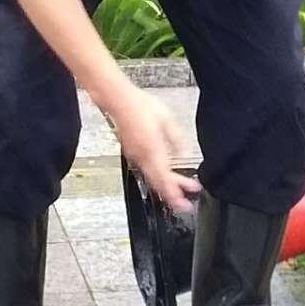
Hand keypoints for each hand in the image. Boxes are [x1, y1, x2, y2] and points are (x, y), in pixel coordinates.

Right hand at [102, 86, 201, 213]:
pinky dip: (157, 178)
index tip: (185, 202)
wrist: (119, 101)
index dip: (175, 193)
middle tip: (184, 204)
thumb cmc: (140, 106)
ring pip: (152, 178)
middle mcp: (142, 156)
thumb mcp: (167, 119)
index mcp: (152, 149)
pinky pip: (147, 170)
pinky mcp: (133, 152)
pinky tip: (165, 177)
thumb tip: (185, 153)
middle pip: (158, 183)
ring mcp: (136, 156)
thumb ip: (177, 140)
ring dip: (165, 188)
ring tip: (179, 193)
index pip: (164, 178)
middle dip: (172, 196)